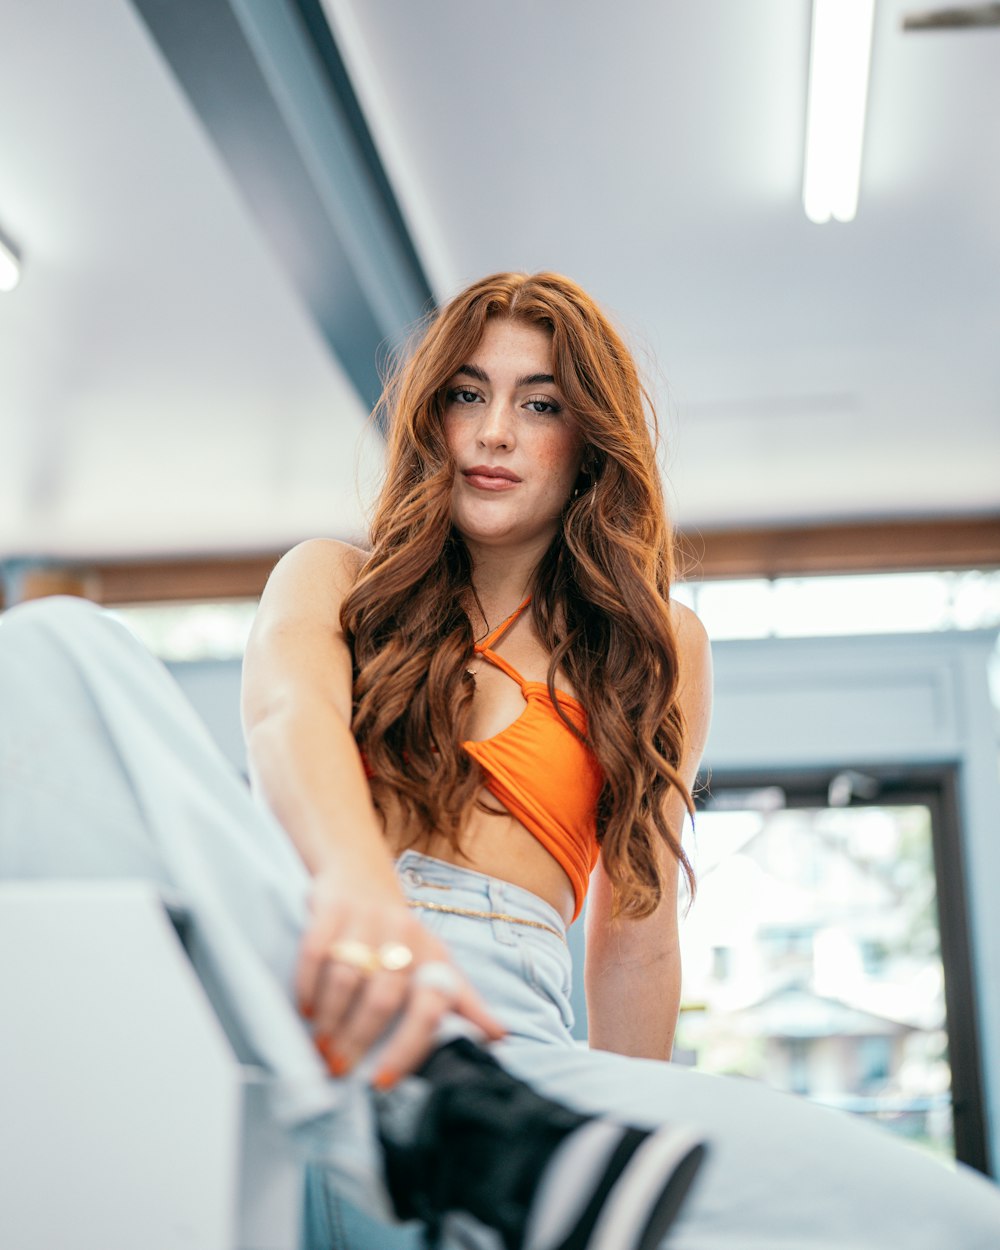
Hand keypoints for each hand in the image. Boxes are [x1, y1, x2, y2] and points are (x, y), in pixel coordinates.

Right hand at [295, 868, 504, 1087]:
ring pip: (347, 977)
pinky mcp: (332, 907)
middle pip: (383, 998)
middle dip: (359, 1040)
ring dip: (331, 1019)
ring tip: (321, 1045)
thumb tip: (501, 1036)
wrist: (360, 871)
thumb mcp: (434, 960)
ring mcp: (367, 919)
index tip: (383, 1081)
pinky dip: (307, 985)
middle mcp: (403, 935)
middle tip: (339, 1069)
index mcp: (432, 955)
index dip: (409, 1047)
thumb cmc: (400, 933)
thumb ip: (463, 1000)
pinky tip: (305, 1010)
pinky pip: (316, 951)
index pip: (429, 1007)